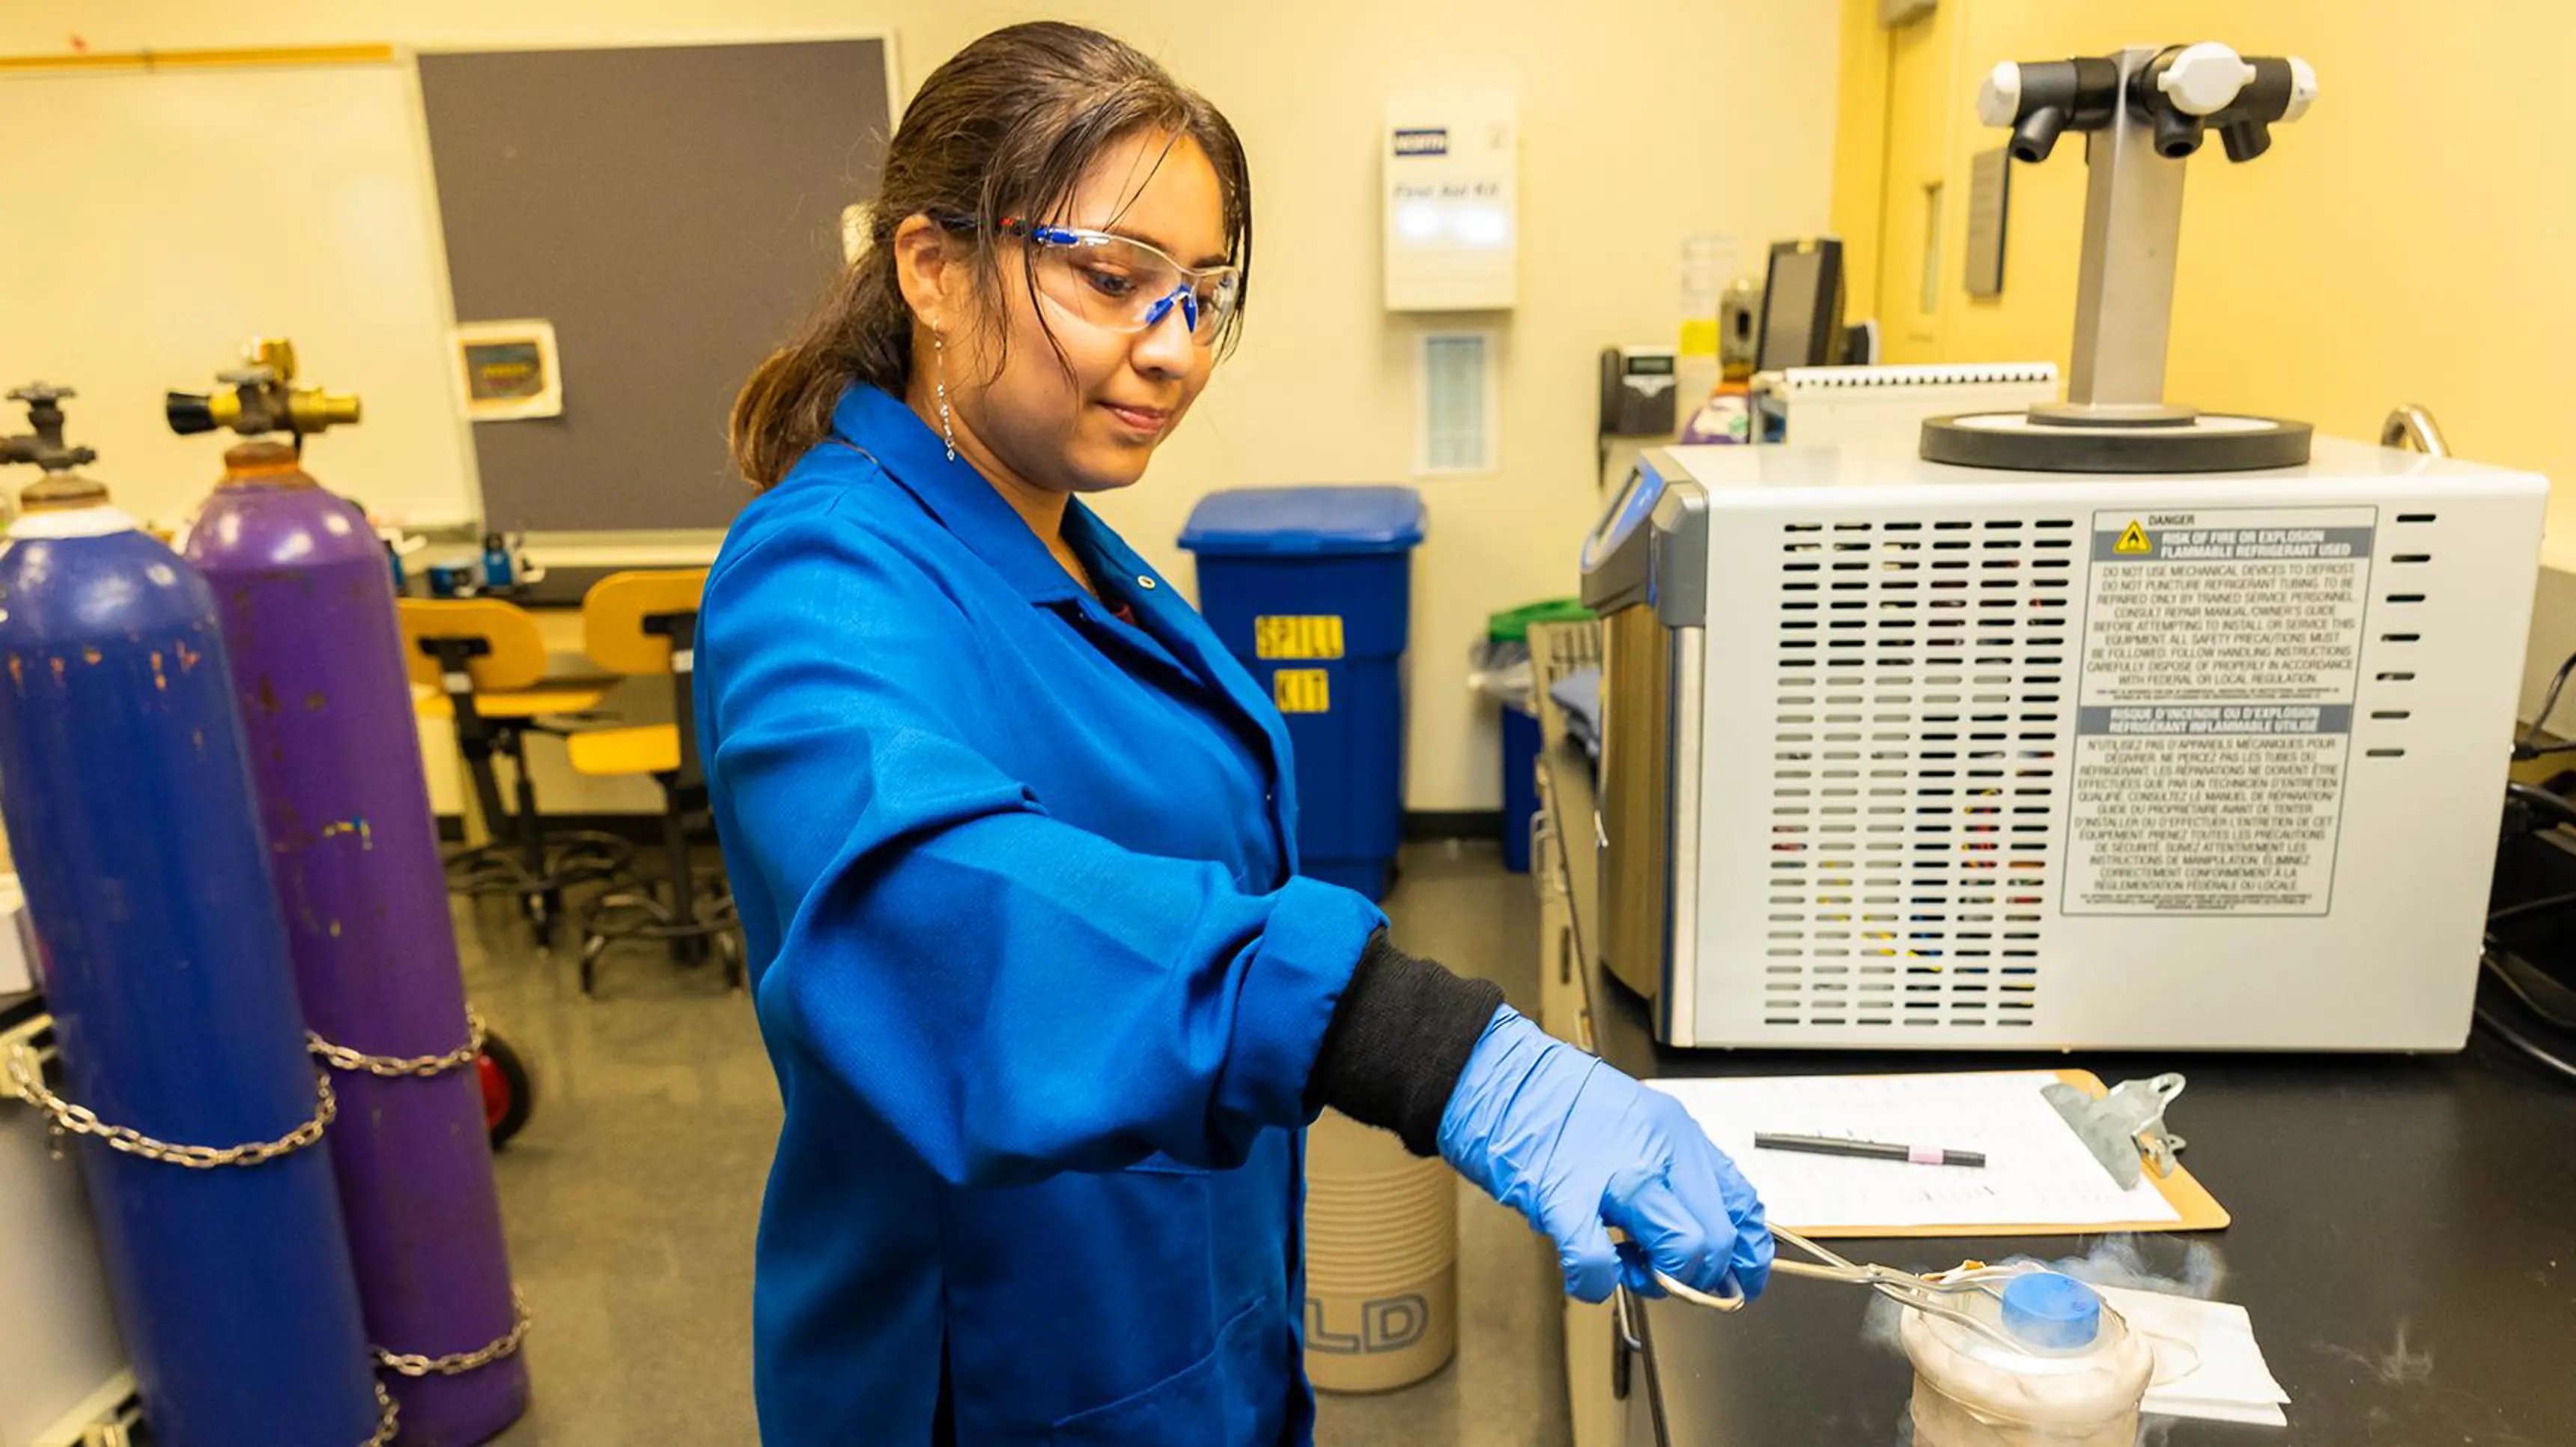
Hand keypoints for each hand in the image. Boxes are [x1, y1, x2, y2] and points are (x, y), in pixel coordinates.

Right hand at [1436, 1006, 1771, 1302]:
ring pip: (1680, 1249)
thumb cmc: (1554, 1100)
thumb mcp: (1634, 1120)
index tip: (1741, 1276)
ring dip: (1657, 1280)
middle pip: (1717, 1237)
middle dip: (1700, 1277)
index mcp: (1676, 1132)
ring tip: (1627, 1266)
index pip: (1740, 1203)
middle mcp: (1655, 1152)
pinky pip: (1598, 1261)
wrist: (1494, 1075)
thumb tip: (1696, 1228)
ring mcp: (1612, 1175)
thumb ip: (1668, 1169)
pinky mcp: (1563, 1197)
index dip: (1747, 1254)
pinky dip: (1598, 1283)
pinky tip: (1590, 1274)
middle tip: (1673, 1278)